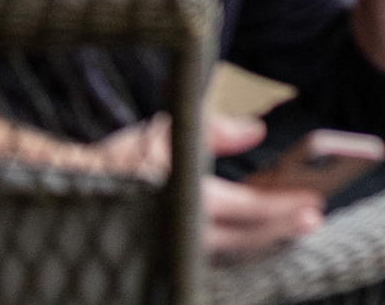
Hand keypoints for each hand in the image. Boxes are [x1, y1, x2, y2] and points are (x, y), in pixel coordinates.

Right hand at [84, 113, 319, 258]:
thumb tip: (256, 130)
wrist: (72, 189)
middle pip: (248, 237)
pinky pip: (217, 255)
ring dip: (266, 240)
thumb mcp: (163, 132)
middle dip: (282, 228)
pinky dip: (241, 247)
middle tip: (312, 218)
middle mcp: (187, 228)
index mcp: (186, 197)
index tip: (310, 200)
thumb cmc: (118, 159)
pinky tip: (251, 237)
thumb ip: (211, 130)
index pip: (247, 207)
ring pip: (235, 251)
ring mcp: (179, 246)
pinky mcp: (171, 253)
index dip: (282, 205)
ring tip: (290, 226)